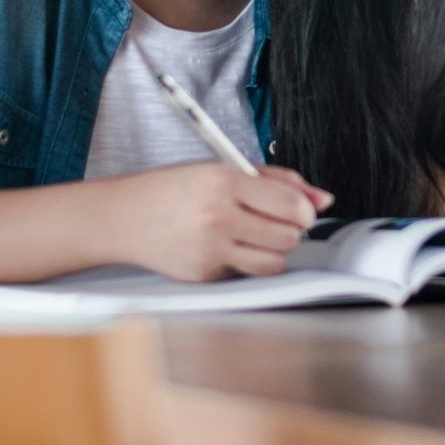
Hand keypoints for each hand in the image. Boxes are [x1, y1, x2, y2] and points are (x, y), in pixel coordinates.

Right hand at [107, 163, 333, 280]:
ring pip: (275, 262)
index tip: (302, 211)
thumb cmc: (173, 189)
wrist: (121, 218)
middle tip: (275, 221)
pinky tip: (227, 246)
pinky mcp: (204, 275)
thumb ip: (277, 181)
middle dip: (291, 230)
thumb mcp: (222, 169)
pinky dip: (246, 263)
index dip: (305, 210)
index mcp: (223, 182)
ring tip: (255, 235)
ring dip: (274, 250)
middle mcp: (217, 216)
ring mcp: (209, 249)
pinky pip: (247, 274)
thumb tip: (322, 199)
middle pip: (288, 236)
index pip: (289, 204)